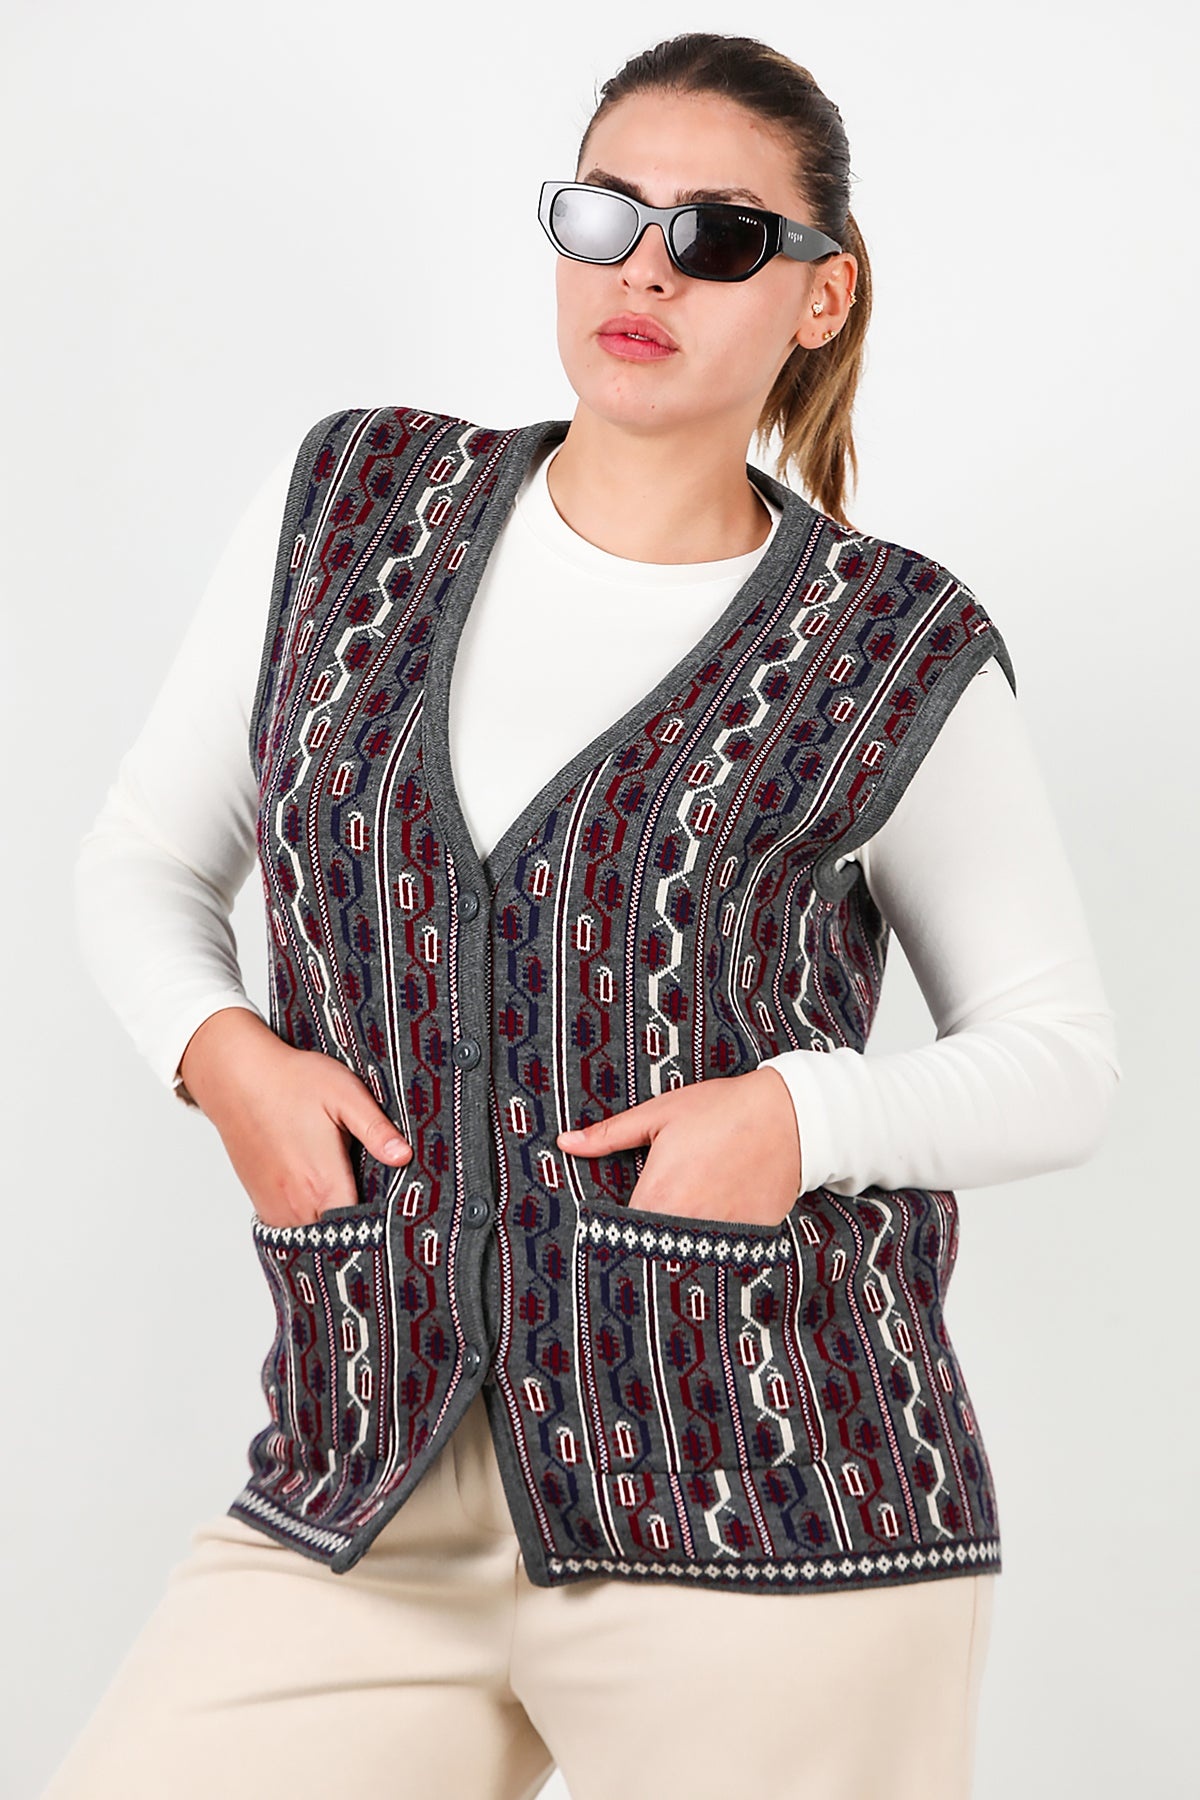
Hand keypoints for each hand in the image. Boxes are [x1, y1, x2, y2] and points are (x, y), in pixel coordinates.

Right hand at [177, 1007, 412, 1226]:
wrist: (237, 1076)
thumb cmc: (292, 1081)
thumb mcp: (346, 1094)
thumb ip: (376, 1130)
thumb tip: (404, 1157)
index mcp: (324, 1183)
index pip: (361, 1230)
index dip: (382, 1227)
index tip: (397, 1219)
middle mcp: (297, 1205)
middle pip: (337, 1240)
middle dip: (360, 1232)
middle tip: (380, 1214)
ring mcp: (275, 1207)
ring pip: (311, 1237)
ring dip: (331, 1230)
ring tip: (353, 1211)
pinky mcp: (261, 1202)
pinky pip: (290, 1230)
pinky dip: (308, 1226)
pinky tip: (322, 1205)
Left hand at [555, 1067, 802, 1229]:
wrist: (790, 1116)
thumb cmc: (720, 1109)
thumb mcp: (659, 1114)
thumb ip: (609, 1134)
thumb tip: (566, 1143)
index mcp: (656, 1195)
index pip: (619, 1233)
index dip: (614, 1232)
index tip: (613, 1228)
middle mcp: (685, 1223)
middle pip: (651, 1250)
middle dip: (646, 1243)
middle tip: (650, 1227)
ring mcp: (720, 1236)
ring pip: (687, 1255)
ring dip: (680, 1246)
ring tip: (686, 1224)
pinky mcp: (749, 1239)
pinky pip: (724, 1253)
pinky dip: (716, 1244)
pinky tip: (717, 1220)